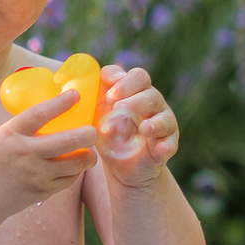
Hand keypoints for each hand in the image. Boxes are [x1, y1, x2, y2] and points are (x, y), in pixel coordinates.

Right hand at [0, 92, 97, 223]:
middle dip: (88, 134)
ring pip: (75, 164)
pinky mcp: (41, 192)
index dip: (61, 103)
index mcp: (11, 134)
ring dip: (87, 156)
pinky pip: (68, 181)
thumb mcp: (1, 138)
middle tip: (94, 130)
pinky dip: (75, 172)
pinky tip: (75, 167)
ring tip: (89, 151)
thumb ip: (25, 129)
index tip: (75, 95)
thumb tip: (55, 112)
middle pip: (68, 141)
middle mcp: (25, 153)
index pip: (40, 113)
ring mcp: (35, 175)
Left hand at [96, 66, 179, 187]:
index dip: (123, 82)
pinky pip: (171, 143)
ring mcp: (163, 123)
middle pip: (149, 92)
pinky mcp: (168, 144)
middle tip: (118, 108)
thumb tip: (73, 86)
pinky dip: (166, 145)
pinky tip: (160, 149)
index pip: (136, 77)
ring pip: (163, 116)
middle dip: (134, 98)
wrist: (123, 167)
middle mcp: (152, 104)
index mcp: (136, 92)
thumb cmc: (110, 135)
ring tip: (144, 128)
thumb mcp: (98, 116)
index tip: (109, 94)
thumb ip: (92, 99)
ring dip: (153, 122)